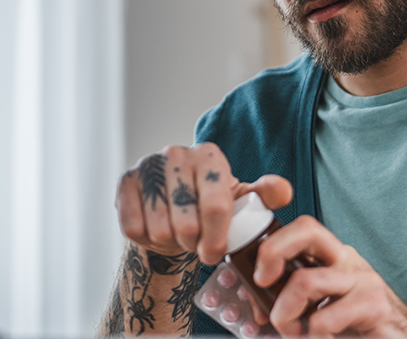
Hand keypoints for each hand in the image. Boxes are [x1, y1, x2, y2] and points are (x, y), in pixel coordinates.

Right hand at [114, 143, 292, 263]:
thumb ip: (265, 195)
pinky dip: (146, 240)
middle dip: (193, 244)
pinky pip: (134, 228)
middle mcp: (176, 153)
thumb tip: (282, 192)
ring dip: (170, 242)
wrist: (173, 209)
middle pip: (186, 222)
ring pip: (159, 228)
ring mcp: (147, 166)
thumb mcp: (242, 201)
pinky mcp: (124, 182)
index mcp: (210, 155)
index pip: (217, 206)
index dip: (217, 239)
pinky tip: (156, 230)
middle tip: (196, 245)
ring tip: (177, 235)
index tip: (216, 253)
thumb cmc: (211, 205)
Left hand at [255, 215, 406, 337]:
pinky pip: (323, 319)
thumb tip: (255, 304)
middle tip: (262, 284)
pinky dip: (313, 337)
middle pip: (307, 230)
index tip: (257, 276)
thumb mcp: (319, 309)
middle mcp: (348, 261)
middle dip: (272, 252)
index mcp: (334, 259)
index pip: (302, 229)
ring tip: (294, 334)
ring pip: (304, 281)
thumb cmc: (357, 331)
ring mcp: (363, 280)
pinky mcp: (374, 305)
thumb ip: (292, 301)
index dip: (273, 242)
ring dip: (285, 316)